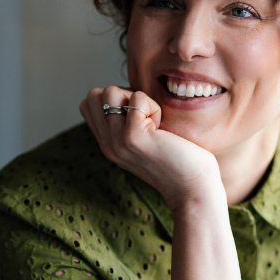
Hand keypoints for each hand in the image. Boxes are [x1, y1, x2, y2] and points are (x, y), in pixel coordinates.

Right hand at [79, 86, 221, 208]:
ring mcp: (118, 141)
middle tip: (145, 118)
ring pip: (111, 92)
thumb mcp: (141, 143)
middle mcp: (107, 144)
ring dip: (138, 101)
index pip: (88, 104)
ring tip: (153, 124)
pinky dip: (154, 106)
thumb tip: (124, 93)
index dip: (113, 100)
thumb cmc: (177, 160)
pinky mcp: (134, 136)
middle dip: (122, 95)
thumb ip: (125, 124)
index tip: (136, 116)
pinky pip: (138, 98)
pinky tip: (162, 128)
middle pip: (95, 95)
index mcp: (107, 144)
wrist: (192, 188)